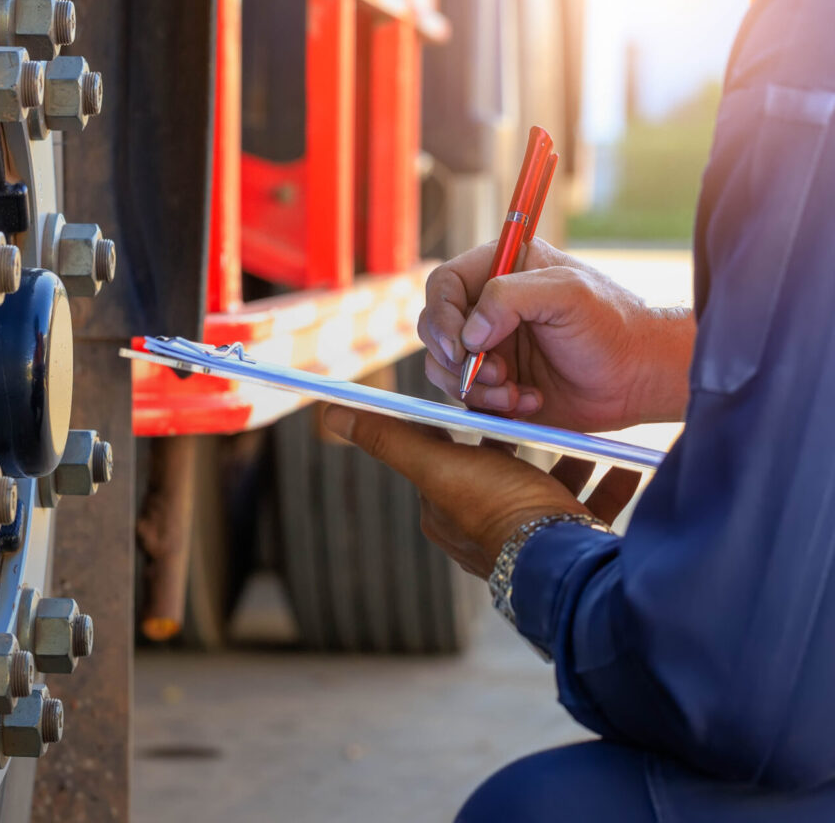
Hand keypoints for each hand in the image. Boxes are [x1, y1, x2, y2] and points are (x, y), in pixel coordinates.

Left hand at [322, 406, 639, 578]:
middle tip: (545, 404)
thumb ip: (388, 438)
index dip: (471, 418)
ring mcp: (529, 539)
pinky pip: (588, 508)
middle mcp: (484, 526)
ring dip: (570, 458)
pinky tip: (625, 464)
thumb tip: (330, 413)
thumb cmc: (496, 510)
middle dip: (526, 436)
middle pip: (504, 466)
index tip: (492, 390)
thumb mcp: (438, 464)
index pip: (453, 450)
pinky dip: (605, 483)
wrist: (562, 565)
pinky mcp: (569, 546)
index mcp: (448, 508)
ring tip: (589, 432)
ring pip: (549, 486)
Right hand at [418, 238, 693, 431]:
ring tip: (515, 392)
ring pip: (444, 368)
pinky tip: (530, 401)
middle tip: (495, 372)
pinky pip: (467, 398)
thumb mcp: (567, 293)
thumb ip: (510, 297)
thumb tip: (469, 332)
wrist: (638, 378)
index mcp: (501, 269)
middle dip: (456, 358)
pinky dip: (492, 406)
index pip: (444, 285)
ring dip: (474, 387)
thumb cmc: (612, 325)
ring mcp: (488, 347)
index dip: (442, 315)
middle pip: (434, 328)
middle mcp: (487, 307)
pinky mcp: (494, 384)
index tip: (461, 346)